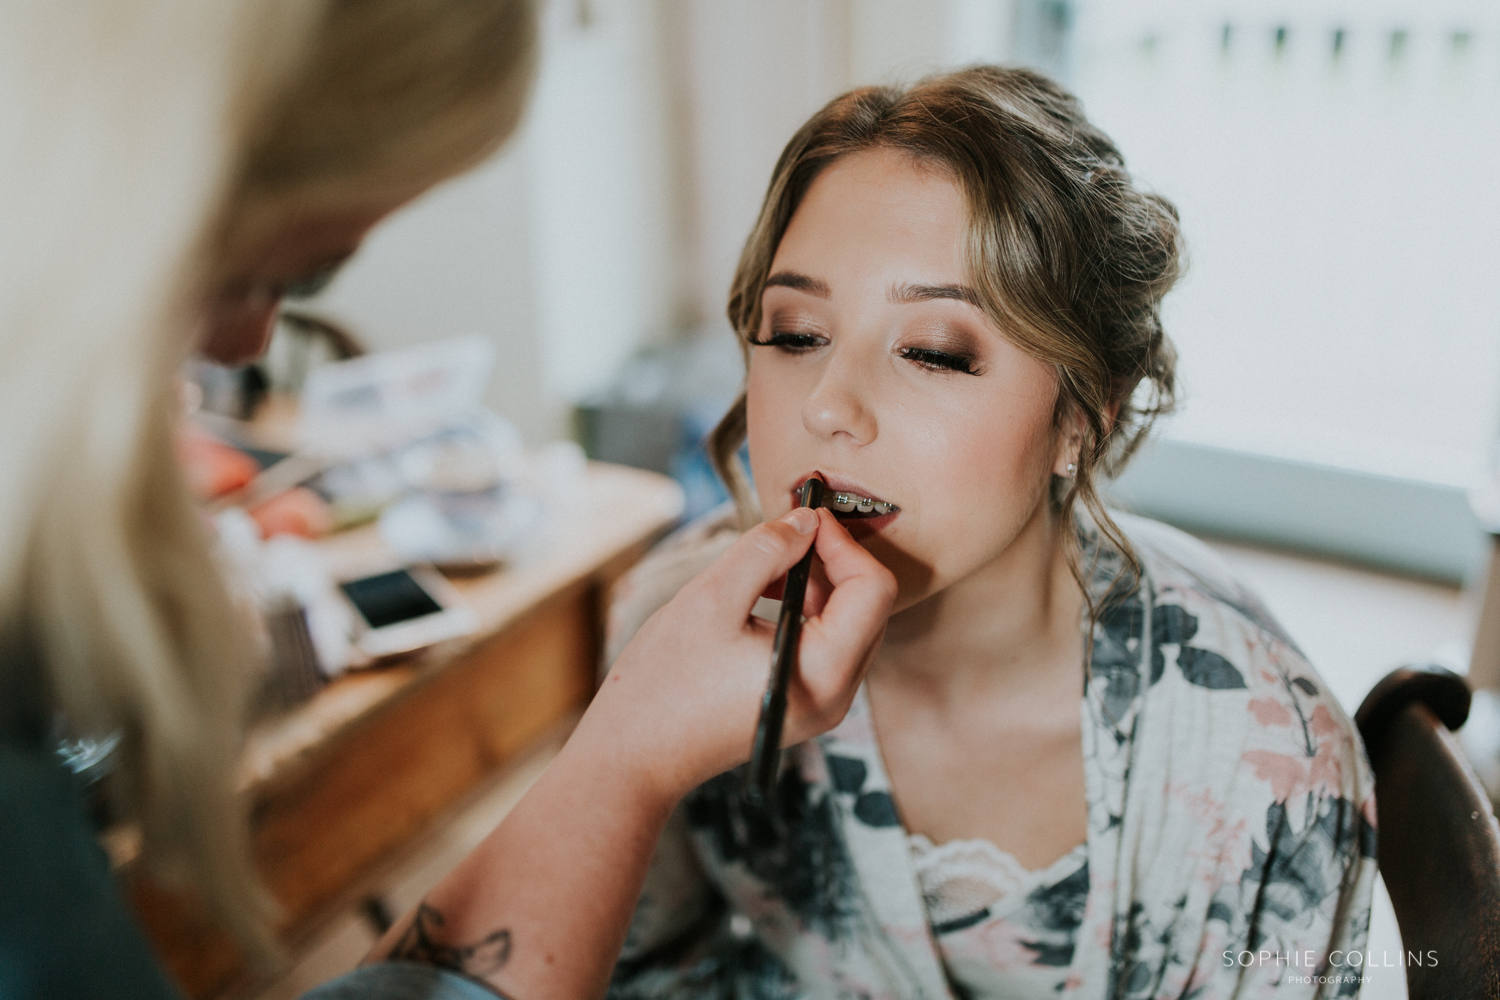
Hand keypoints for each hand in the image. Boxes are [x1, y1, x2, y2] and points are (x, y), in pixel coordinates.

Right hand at [576, 507, 896, 804]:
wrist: (634, 757)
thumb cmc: (664, 685)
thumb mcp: (711, 598)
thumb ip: (766, 550)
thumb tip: (807, 519)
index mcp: (825, 671)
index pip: (872, 588)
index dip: (843, 542)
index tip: (806, 516)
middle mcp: (838, 694)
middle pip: (868, 605)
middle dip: (832, 559)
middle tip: (785, 532)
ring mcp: (823, 704)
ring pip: (848, 622)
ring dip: (815, 582)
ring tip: (764, 565)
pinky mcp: (804, 704)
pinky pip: (825, 644)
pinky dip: (803, 609)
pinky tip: (759, 596)